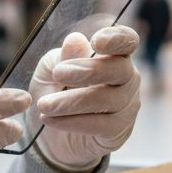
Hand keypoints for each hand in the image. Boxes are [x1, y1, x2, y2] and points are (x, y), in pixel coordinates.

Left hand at [29, 25, 140, 171]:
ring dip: (72, 101)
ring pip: (107, 100)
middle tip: (58, 74)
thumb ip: (63, 56)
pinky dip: (72, 122)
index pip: (127, 41)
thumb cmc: (56, 91)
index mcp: (114, 55)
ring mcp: (126, 106)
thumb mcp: (51, 70)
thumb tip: (75, 40)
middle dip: (89, 70)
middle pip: (120, 69)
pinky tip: (50, 119)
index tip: (96, 42)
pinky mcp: (118, 131)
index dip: (117, 38)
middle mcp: (127, 78)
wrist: (52, 134)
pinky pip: (100, 125)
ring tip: (44, 104)